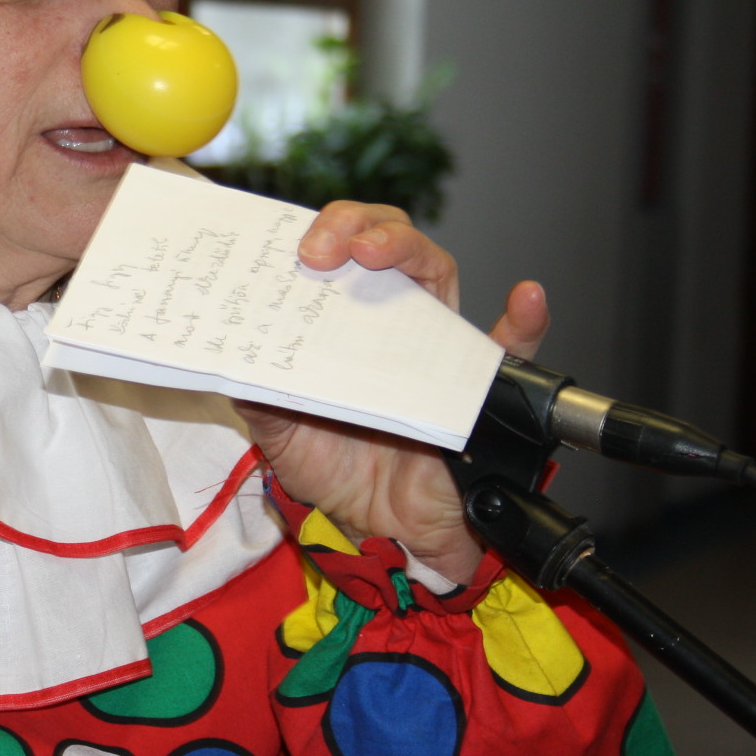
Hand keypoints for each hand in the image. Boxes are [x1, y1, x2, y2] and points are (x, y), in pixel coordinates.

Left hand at [231, 201, 550, 583]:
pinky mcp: (477, 386)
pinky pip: (513, 350)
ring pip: (436, 272)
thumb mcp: (274, 426)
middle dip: (355, 226)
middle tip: (323, 249)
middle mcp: (391, 319)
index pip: (338, 248)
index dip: (319, 229)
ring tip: (376, 253)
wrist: (373, 529)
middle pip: (387, 243)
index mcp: (340, 318)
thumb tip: (229, 349)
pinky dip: (525, 321)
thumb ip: (252, 386)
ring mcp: (435, 345)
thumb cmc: (332, 467)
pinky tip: (525, 298)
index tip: (293, 242)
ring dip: (407, 250)